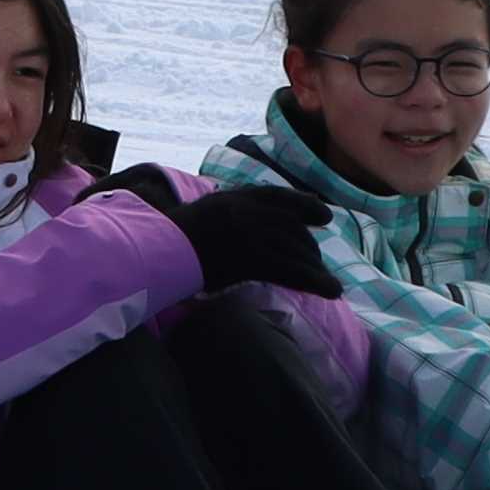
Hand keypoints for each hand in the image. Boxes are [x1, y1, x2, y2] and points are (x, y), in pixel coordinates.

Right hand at [164, 180, 334, 298]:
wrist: (156, 251)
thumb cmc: (170, 238)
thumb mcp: (203, 214)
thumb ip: (228, 213)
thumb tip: (247, 225)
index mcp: (233, 198)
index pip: (277, 197)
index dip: (304, 206)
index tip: (324, 216)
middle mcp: (247, 211)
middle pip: (291, 226)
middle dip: (309, 245)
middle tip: (317, 262)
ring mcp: (251, 233)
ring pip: (295, 248)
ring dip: (315, 267)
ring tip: (329, 284)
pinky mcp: (252, 258)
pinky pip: (292, 270)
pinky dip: (316, 281)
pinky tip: (333, 292)